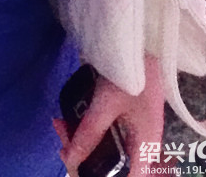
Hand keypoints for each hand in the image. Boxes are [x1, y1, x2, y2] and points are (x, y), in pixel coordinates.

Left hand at [54, 56, 163, 176]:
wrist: (143, 42)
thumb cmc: (130, 73)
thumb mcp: (105, 104)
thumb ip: (89, 133)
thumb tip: (70, 160)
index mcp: (145, 147)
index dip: (101, 176)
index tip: (76, 163)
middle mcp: (142, 144)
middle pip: (113, 165)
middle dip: (84, 156)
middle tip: (61, 139)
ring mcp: (135, 131)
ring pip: (107, 149)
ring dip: (83, 141)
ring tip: (61, 125)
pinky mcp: (127, 118)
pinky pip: (107, 133)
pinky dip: (89, 129)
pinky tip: (72, 119)